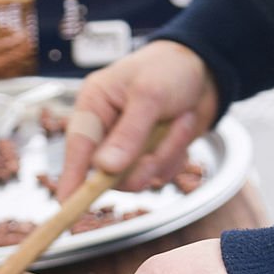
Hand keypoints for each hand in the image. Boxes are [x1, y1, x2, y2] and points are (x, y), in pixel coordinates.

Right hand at [56, 40, 218, 199]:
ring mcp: (129, 146)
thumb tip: (105, 169)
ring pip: (137, 177)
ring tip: (179, 122)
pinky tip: (182, 127)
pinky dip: (175, 155)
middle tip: (157, 148)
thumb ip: (128, 134)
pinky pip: (158, 174)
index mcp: (94, 106)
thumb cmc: (170, 68)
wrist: (206, 68)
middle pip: (108, 173)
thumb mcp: (149, 95)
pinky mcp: (150, 155)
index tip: (66, 204)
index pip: (77, 148)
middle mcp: (107, 129)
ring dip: (163, 155)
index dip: (71, 178)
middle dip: (139, 164)